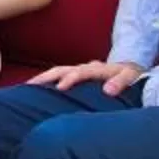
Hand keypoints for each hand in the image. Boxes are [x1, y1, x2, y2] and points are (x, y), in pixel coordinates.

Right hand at [29, 59, 145, 95]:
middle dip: (46, 77)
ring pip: (57, 72)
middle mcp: (85, 67)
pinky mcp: (77, 74)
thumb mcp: (131, 76)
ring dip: (43, 78)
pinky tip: (36, 89)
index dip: (70, 78)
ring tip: (27, 87)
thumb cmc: (131, 75)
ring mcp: (80, 70)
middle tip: (30, 85)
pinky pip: (59, 76)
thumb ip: (121, 82)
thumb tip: (108, 91)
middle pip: (62, 69)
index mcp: (98, 68)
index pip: (81, 72)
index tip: (60, 88)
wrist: (130, 68)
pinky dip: (47, 81)